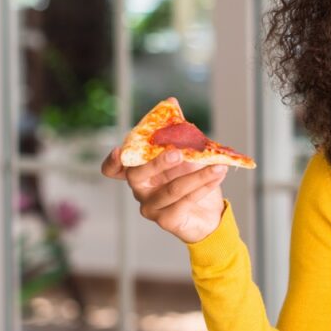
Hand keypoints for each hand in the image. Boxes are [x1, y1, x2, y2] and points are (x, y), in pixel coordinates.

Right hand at [101, 147, 227, 243]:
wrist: (211, 213)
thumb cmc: (194, 181)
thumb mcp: (188, 157)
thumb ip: (181, 138)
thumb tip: (175, 110)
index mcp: (141, 171)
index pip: (114, 170)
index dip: (112, 162)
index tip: (118, 151)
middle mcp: (141, 189)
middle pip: (138, 175)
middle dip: (158, 162)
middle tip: (178, 153)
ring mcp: (151, 207)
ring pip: (173, 188)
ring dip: (198, 175)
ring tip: (218, 166)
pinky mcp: (166, 220)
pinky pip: (186, 201)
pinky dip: (205, 186)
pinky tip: (218, 175)